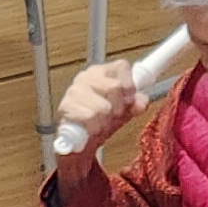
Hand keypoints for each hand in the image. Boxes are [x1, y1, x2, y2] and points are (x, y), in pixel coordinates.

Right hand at [51, 63, 140, 177]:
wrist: (80, 140)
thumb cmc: (101, 119)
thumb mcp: (123, 111)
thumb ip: (135, 104)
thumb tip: (142, 102)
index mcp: (101, 71)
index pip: (121, 66)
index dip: (130, 85)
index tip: (128, 100)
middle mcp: (86, 76)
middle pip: (115, 86)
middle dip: (119, 107)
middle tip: (112, 115)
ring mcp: (74, 90)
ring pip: (104, 106)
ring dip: (106, 121)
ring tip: (101, 123)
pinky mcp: (66, 106)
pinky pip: (90, 117)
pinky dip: (95, 127)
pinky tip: (91, 128)